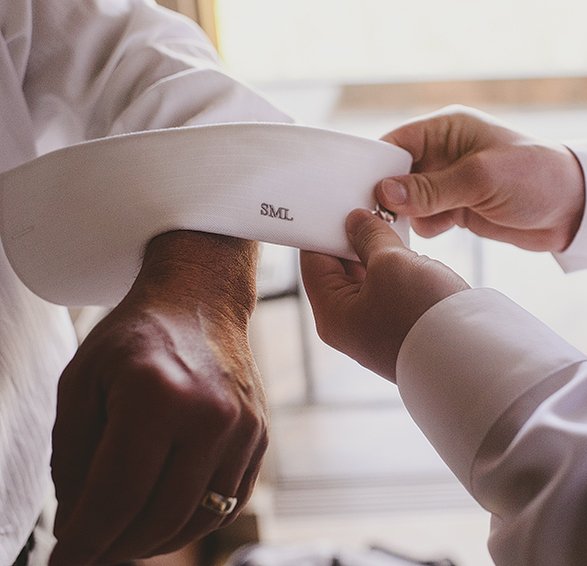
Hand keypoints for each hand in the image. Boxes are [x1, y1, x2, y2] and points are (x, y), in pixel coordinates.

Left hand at [50, 231, 267, 565]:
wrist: (200, 301)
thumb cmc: (136, 338)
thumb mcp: (80, 381)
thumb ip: (71, 455)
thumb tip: (78, 517)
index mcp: (156, 396)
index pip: (117, 495)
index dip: (85, 541)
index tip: (64, 560)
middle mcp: (209, 415)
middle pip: (160, 516)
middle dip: (117, 547)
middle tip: (93, 550)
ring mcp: (243, 428)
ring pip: (199, 517)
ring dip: (157, 541)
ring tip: (126, 539)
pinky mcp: (260, 435)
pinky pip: (229, 502)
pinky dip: (195, 522)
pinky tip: (166, 517)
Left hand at [300, 209, 469, 381]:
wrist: (467, 357)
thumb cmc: (422, 314)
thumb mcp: (391, 261)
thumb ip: (370, 236)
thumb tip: (358, 222)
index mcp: (331, 314)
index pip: (313, 261)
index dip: (323, 228)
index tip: (338, 205)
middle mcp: (349, 325)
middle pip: (340, 269)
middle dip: (356, 238)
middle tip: (371, 209)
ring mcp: (375, 329)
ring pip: (369, 278)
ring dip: (381, 252)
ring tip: (395, 227)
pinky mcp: (400, 328)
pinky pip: (390, 291)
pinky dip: (397, 269)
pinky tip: (411, 254)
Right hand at [377, 105, 585, 252]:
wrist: (573, 210)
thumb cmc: (536, 178)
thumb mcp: (481, 179)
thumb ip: (432, 188)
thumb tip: (385, 193)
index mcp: (447, 130)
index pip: (396, 143)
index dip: (375, 166)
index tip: (356, 191)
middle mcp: (444, 154)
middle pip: (396, 174)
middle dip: (388, 196)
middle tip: (377, 217)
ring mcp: (450, 183)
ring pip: (408, 201)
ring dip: (409, 216)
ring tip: (416, 225)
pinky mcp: (458, 209)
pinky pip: (426, 219)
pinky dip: (426, 228)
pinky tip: (439, 231)